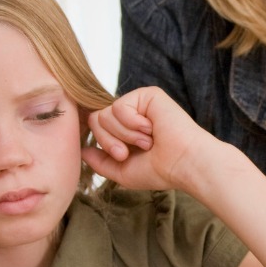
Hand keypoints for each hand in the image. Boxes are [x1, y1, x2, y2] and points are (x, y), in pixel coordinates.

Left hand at [82, 86, 210, 191]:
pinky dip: (132, 124)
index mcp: (125, 130)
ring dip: (125, 135)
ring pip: (105, 114)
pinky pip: (119, 106)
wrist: (183, 164)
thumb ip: (100, 162)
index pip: (96, 126)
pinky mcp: (146, 94)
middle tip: (131, 151)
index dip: (103, 142)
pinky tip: (151, 129)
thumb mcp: (122, 172)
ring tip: (147, 141)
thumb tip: (82, 150)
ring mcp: (138, 103)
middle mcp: (130, 114)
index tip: (123, 156)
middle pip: (95, 119)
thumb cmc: (159, 170)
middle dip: (110, 140)